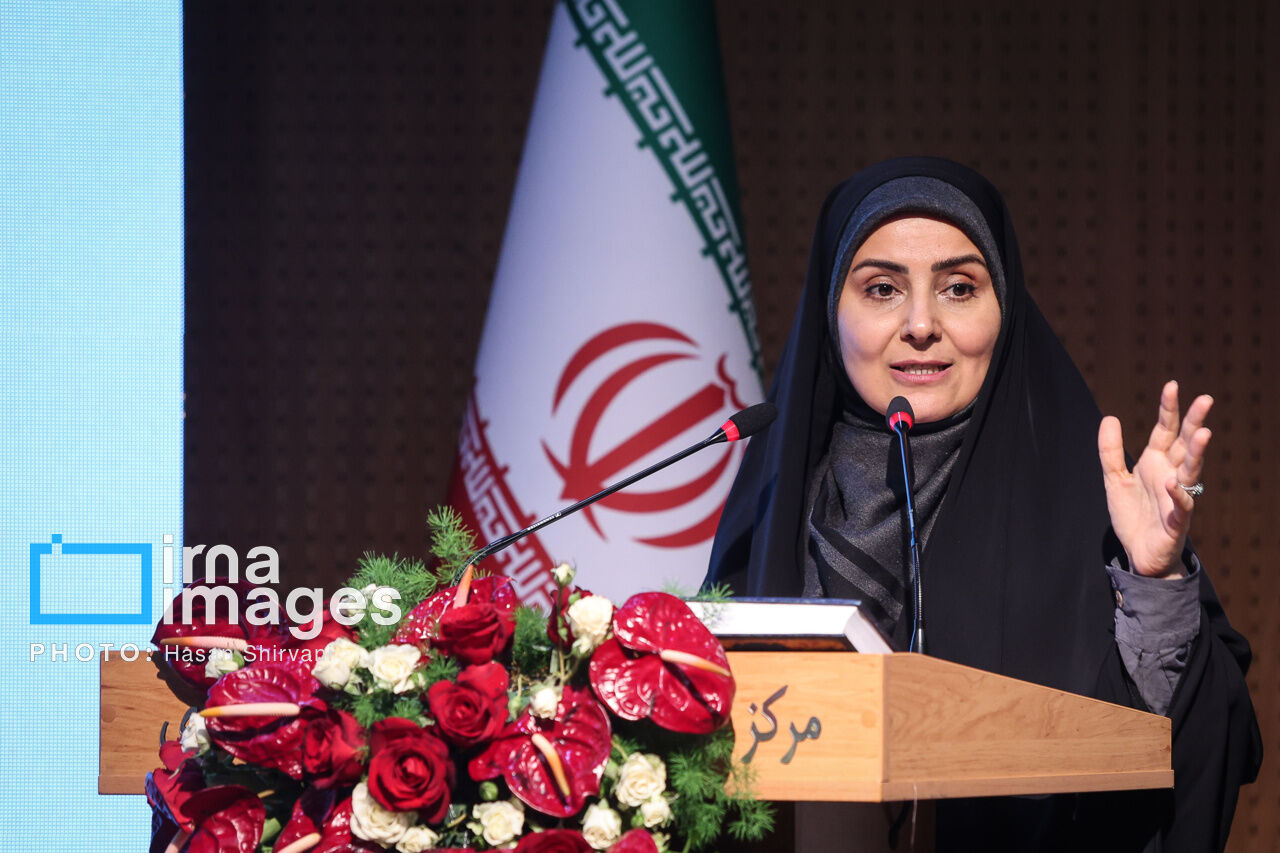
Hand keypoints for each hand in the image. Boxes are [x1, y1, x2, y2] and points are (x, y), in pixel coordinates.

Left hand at [1098, 380, 1211, 577]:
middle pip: (1185, 444)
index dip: (1169, 409)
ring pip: (1191, 470)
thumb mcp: (1114, 479)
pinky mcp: (1176, 521)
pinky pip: (1182, 505)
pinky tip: (1174, 482)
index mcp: (1156, 462)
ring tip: (1203, 433)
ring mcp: (1177, 496)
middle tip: (1205, 399)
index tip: (1172, 385)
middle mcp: (1171, 474)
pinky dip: (1179, 494)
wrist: (1139, 554)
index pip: (1165, 430)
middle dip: (1194, 422)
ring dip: (1197, 452)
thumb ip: (1111, 451)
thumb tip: (1110, 417)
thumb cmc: (1133, 516)